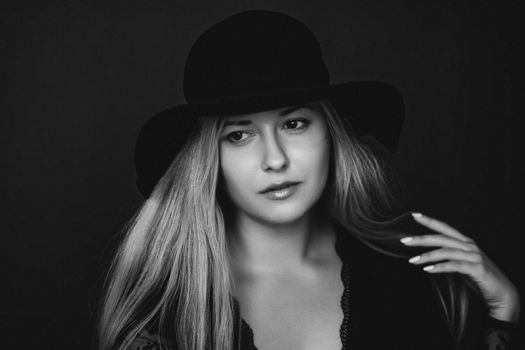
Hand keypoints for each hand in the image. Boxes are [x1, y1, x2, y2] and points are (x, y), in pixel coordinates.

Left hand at [400, 212, 520, 322]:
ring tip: (412, 260)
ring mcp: (474, 256)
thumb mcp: (461, 264)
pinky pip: (455, 265)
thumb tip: (427, 255)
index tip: (414, 215)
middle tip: (404, 241)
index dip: (430, 221)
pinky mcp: (477, 268)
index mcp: (465, 242)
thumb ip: (448, 256)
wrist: (501, 292)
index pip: (445, 228)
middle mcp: (469, 246)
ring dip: (427, 256)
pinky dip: (439, 267)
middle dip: (421, 239)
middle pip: (441, 238)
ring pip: (446, 251)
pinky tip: (427, 269)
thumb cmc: (478, 278)